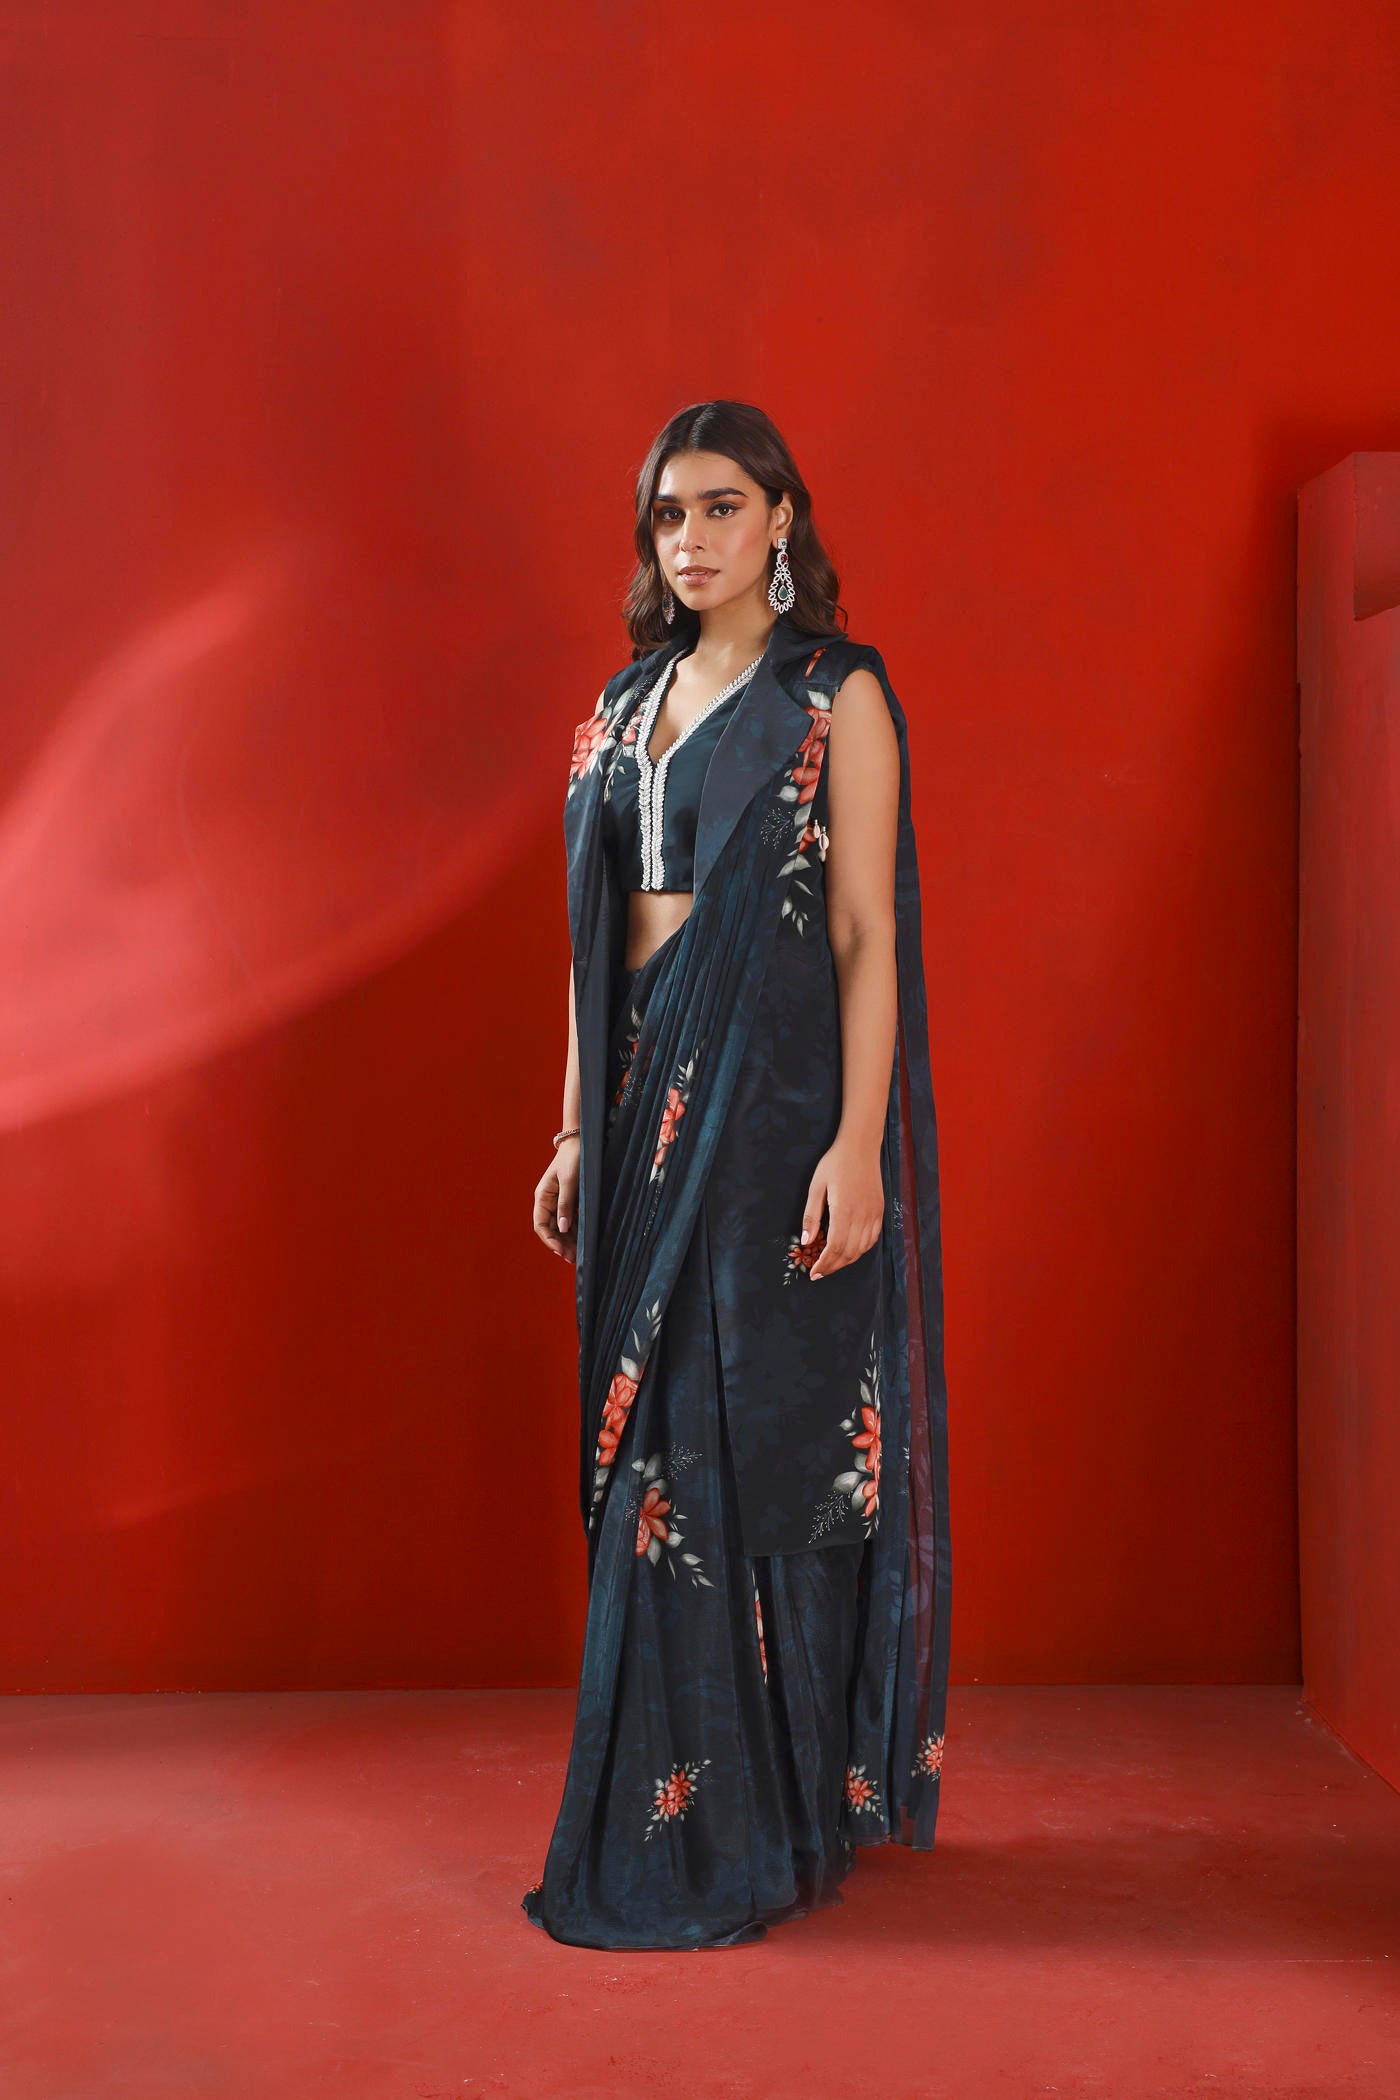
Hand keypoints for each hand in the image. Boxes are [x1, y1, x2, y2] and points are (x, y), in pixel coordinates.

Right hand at [533, 1137, 579, 1261]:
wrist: (581, 1142)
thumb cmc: (573, 1158)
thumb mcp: (569, 1181)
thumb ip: (565, 1204)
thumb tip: (563, 1227)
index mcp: (543, 1196)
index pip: (541, 1225)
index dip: (549, 1240)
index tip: (560, 1250)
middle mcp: (548, 1201)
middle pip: (551, 1229)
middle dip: (560, 1244)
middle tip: (573, 1258)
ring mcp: (559, 1201)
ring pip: (561, 1226)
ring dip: (568, 1240)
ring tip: (578, 1254)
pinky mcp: (569, 1200)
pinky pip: (570, 1220)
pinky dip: (575, 1231)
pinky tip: (582, 1240)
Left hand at [800, 1135, 883, 1279]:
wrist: (861, 1146)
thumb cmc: (835, 1163)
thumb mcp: (816, 1187)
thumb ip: (811, 1216)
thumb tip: (807, 1241)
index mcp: (844, 1211)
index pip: (835, 1248)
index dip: (824, 1264)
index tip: (814, 1272)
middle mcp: (862, 1216)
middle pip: (849, 1253)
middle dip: (833, 1266)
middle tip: (820, 1272)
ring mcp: (874, 1214)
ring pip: (862, 1249)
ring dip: (846, 1261)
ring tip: (832, 1264)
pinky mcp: (880, 1211)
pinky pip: (872, 1239)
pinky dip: (861, 1250)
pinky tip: (850, 1251)